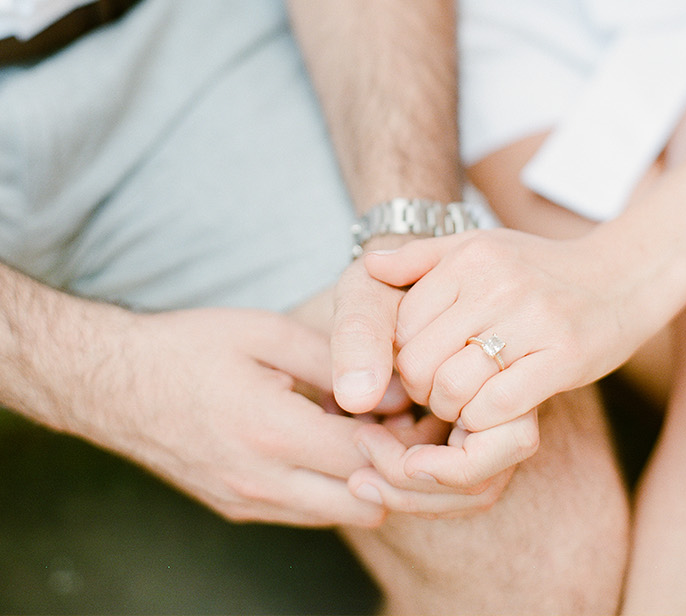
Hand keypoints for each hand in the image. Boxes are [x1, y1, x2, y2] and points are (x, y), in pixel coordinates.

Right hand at [96, 307, 385, 527]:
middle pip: (366, 503)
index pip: (370, 458)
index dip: (403, 434)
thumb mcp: (268, 333)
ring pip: (342, 515)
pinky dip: (333, 487)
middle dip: (396, 468)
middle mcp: (261, 481)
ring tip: (366, 431)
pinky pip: (309, 513)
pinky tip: (330, 442)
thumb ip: (337, 363)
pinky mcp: (238, 509)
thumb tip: (395, 394)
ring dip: (366, 481)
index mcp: (271, 432)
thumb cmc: (189, 348)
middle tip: (401, 425)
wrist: (110, 382)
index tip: (412, 404)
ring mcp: (247, 502)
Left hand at [331, 244, 545, 505]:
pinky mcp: (564, 356)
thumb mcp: (483, 246)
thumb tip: (369, 265)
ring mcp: (534, 320)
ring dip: (450, 409)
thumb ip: (422, 256)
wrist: (626, 276)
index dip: (401, 355)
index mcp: (473, 257)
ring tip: (463, 402)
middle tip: (438, 391)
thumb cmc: (544, 268)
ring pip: (453, 387)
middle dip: (419, 388)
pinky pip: (497, 405)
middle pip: (419, 360)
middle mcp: (500, 284)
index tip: (423, 364)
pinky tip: (491, 411)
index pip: (402, 322)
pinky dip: (483, 420)